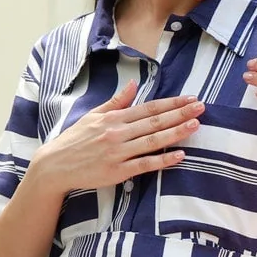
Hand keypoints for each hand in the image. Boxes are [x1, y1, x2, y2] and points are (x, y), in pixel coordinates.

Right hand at [32, 80, 202, 194]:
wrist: (55, 165)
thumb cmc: (74, 140)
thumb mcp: (93, 116)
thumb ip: (116, 102)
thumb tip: (134, 84)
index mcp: (113, 118)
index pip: (148, 108)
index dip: (171, 103)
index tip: (189, 98)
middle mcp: (117, 133)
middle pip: (154, 122)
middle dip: (180, 114)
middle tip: (201, 107)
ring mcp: (118, 153)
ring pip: (152, 141)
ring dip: (176, 133)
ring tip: (196, 125)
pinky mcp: (117, 172)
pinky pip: (144, 165)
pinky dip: (162, 160)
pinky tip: (179, 156)